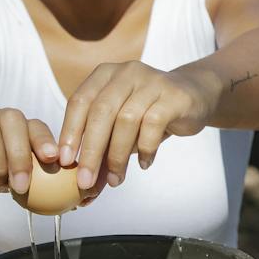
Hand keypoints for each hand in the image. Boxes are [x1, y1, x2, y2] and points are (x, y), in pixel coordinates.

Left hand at [57, 61, 223, 190]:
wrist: (194, 96)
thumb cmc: (148, 113)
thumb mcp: (121, 126)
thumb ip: (103, 148)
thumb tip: (85, 186)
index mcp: (105, 75)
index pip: (80, 101)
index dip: (70, 131)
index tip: (64, 161)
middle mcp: (126, 73)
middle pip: (101, 112)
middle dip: (91, 150)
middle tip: (85, 181)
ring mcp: (151, 81)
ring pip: (126, 120)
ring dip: (118, 155)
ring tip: (117, 179)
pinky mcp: (173, 96)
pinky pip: (153, 125)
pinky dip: (146, 148)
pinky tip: (144, 163)